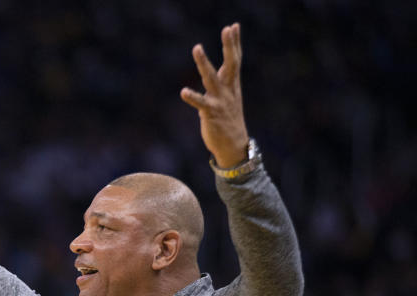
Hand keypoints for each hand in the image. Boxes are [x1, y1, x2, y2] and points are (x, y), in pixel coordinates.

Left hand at [180, 23, 248, 167]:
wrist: (233, 146)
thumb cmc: (228, 120)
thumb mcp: (229, 96)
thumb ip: (225, 80)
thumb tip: (225, 67)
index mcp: (232, 85)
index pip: (235, 59)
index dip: (235, 43)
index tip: (233, 26)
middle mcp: (228, 90)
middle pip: (231, 63)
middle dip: (229, 46)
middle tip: (228, 29)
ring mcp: (220, 101)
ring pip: (211, 78)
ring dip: (204, 63)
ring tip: (197, 47)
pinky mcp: (210, 113)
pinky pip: (200, 103)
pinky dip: (192, 97)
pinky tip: (183, 91)